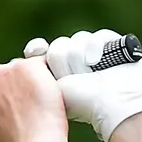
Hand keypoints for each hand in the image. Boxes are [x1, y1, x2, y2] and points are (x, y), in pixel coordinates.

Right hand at [0, 56, 67, 141]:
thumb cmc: (19, 140)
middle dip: (14, 79)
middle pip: (0, 70)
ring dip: (31, 77)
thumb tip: (1, 107)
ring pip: (21, 66)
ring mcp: (7, 71)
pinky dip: (48, 74)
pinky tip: (51, 91)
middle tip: (27, 98)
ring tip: (40, 100)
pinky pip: (41, 63)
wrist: (35, 140)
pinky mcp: (27, 66)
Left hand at [23, 30, 141, 141]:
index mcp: (59, 72)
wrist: (113, 105)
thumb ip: (36, 73)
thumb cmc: (82, 103)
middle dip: (65, 62)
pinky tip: (98, 62)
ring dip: (81, 59)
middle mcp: (76, 61)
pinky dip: (96, 48)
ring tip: (91, 74)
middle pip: (59, 45)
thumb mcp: (52, 89)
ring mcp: (96, 53)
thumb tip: (28, 53)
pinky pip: (96, 36)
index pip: (43, 51)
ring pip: (77, 40)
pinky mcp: (114, 45)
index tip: (37, 50)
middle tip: (76, 79)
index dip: (38, 49)